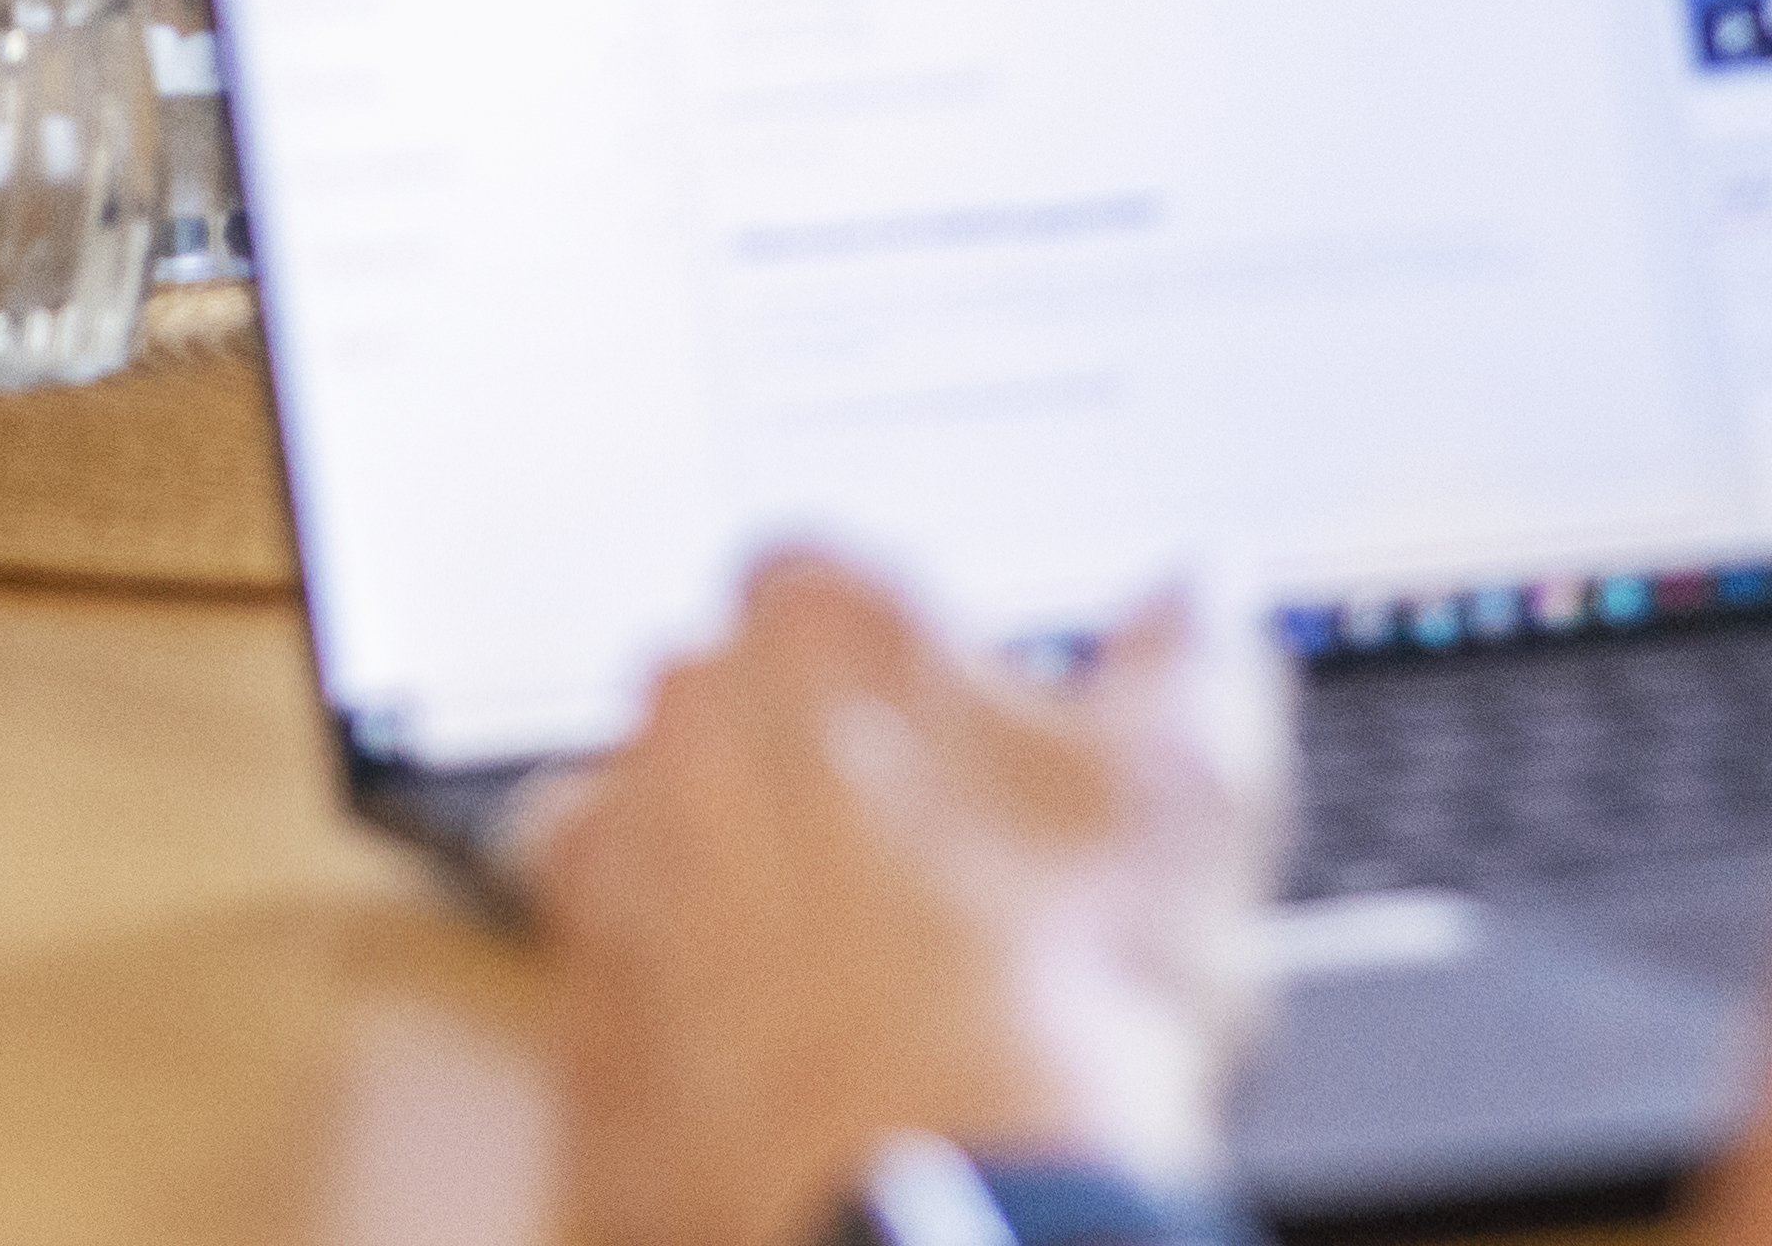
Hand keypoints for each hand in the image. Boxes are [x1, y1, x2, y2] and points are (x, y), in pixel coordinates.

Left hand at [528, 554, 1285, 1245]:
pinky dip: (680, 1030)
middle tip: (916, 881)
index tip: (961, 747)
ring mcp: (603, 876)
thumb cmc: (1054, 998)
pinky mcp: (570, 1026)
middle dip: (803, 776)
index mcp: (818, 626)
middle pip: (725, 714)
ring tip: (842, 986)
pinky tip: (778, 1073)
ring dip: (718, 891)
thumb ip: (1194, 658)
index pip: (830, 588)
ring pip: (642, 845)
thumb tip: (1201, 597)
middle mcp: (679, 725)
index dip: (907, 674)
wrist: (940, 1208)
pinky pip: (615, 1002)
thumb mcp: (1191, 791)